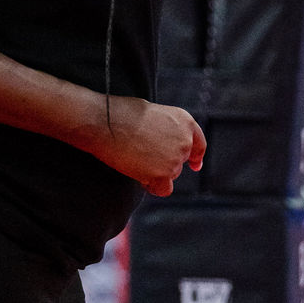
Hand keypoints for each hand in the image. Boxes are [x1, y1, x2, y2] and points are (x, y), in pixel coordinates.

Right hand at [88, 96, 206, 196]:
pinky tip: (139, 176)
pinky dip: (153, 186)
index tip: (194, 165)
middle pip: (179, 163)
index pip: (198, 144)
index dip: (196, 156)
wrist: (106, 123)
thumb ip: (166, 129)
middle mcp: (185, 140)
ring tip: (135, 158)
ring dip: (155, 173)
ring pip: (170, 176)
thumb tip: (163, 143)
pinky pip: (164, 189)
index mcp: (184, 121)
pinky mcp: (163, 175)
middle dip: (164, 163)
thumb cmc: (122, 114)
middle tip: (141, 154)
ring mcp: (175, 159)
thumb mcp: (153, 113)